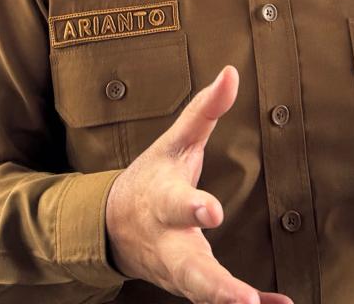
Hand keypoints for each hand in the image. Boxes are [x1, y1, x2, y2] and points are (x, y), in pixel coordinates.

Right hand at [105, 65, 292, 303]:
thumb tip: (231, 72)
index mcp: (164, 202)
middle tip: (241, 300)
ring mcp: (178, 270)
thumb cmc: (151, 179)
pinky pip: (216, 299)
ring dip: (227, 301)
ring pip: (200, 291)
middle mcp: (170, 242)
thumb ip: (204, 110)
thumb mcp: (173, 143)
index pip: (177, 205)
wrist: (112, 227)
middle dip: (214, 284)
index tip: (213, 212)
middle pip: (189, 267)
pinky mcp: (190, 285)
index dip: (194, 208)